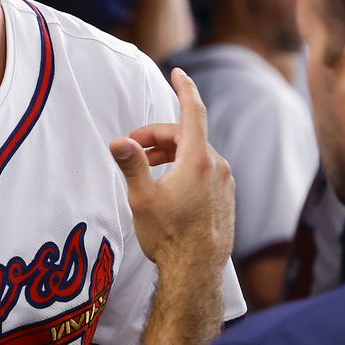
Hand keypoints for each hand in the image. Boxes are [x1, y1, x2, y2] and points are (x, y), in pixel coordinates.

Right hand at [110, 67, 233, 270]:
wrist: (196, 273)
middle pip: (186, 136)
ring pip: (195, 154)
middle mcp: (217, 167)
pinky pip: (204, 171)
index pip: (193, 112)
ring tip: (146, 170)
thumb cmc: (169, 236)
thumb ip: (132, 164)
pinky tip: (166, 187)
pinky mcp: (227, 197)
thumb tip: (118, 140)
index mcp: (198, 160)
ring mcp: (225, 183)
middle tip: (132, 147)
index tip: (178, 71)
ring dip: (169, 154)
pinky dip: (183, 168)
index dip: (184, 88)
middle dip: (157, 136)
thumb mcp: (142, 198)